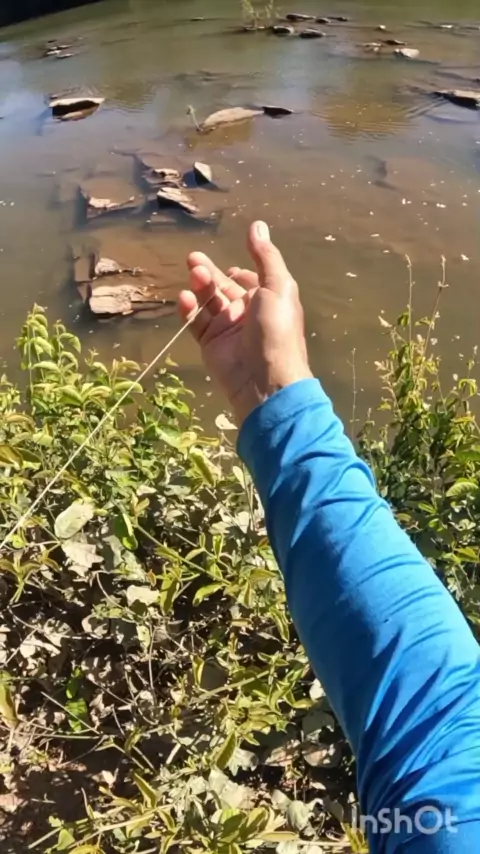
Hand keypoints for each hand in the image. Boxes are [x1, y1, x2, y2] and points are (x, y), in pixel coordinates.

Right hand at [178, 221, 311, 425]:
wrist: (264, 379)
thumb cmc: (277, 330)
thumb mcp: (278, 286)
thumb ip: (266, 256)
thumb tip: (257, 225)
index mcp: (267, 300)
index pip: (249, 280)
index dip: (239, 271)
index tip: (229, 266)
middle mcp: (247, 313)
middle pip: (223, 287)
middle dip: (208, 272)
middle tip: (192, 258)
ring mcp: (227, 328)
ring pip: (208, 301)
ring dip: (200, 286)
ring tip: (193, 274)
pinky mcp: (210, 343)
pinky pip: (196, 321)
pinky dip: (189, 309)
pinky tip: (185, 297)